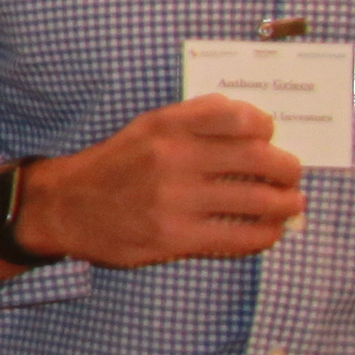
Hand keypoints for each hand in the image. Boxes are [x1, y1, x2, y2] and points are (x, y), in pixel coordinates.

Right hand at [0, 97, 304, 277]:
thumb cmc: (115, 165)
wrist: (63, 207)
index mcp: (167, 126)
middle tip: (291, 177)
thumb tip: (256, 127)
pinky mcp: (176, 237)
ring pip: (259, 201)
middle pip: (260, 159)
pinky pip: (240, 237)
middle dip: (288, 170)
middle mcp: (173, 158)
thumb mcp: (146, 128)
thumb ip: (195, 120)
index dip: (266, 127)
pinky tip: (266, 231)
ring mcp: (175, 200)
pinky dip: (265, 235)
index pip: (240, 117)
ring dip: (286, 204)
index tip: (268, 138)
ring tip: (290, 206)